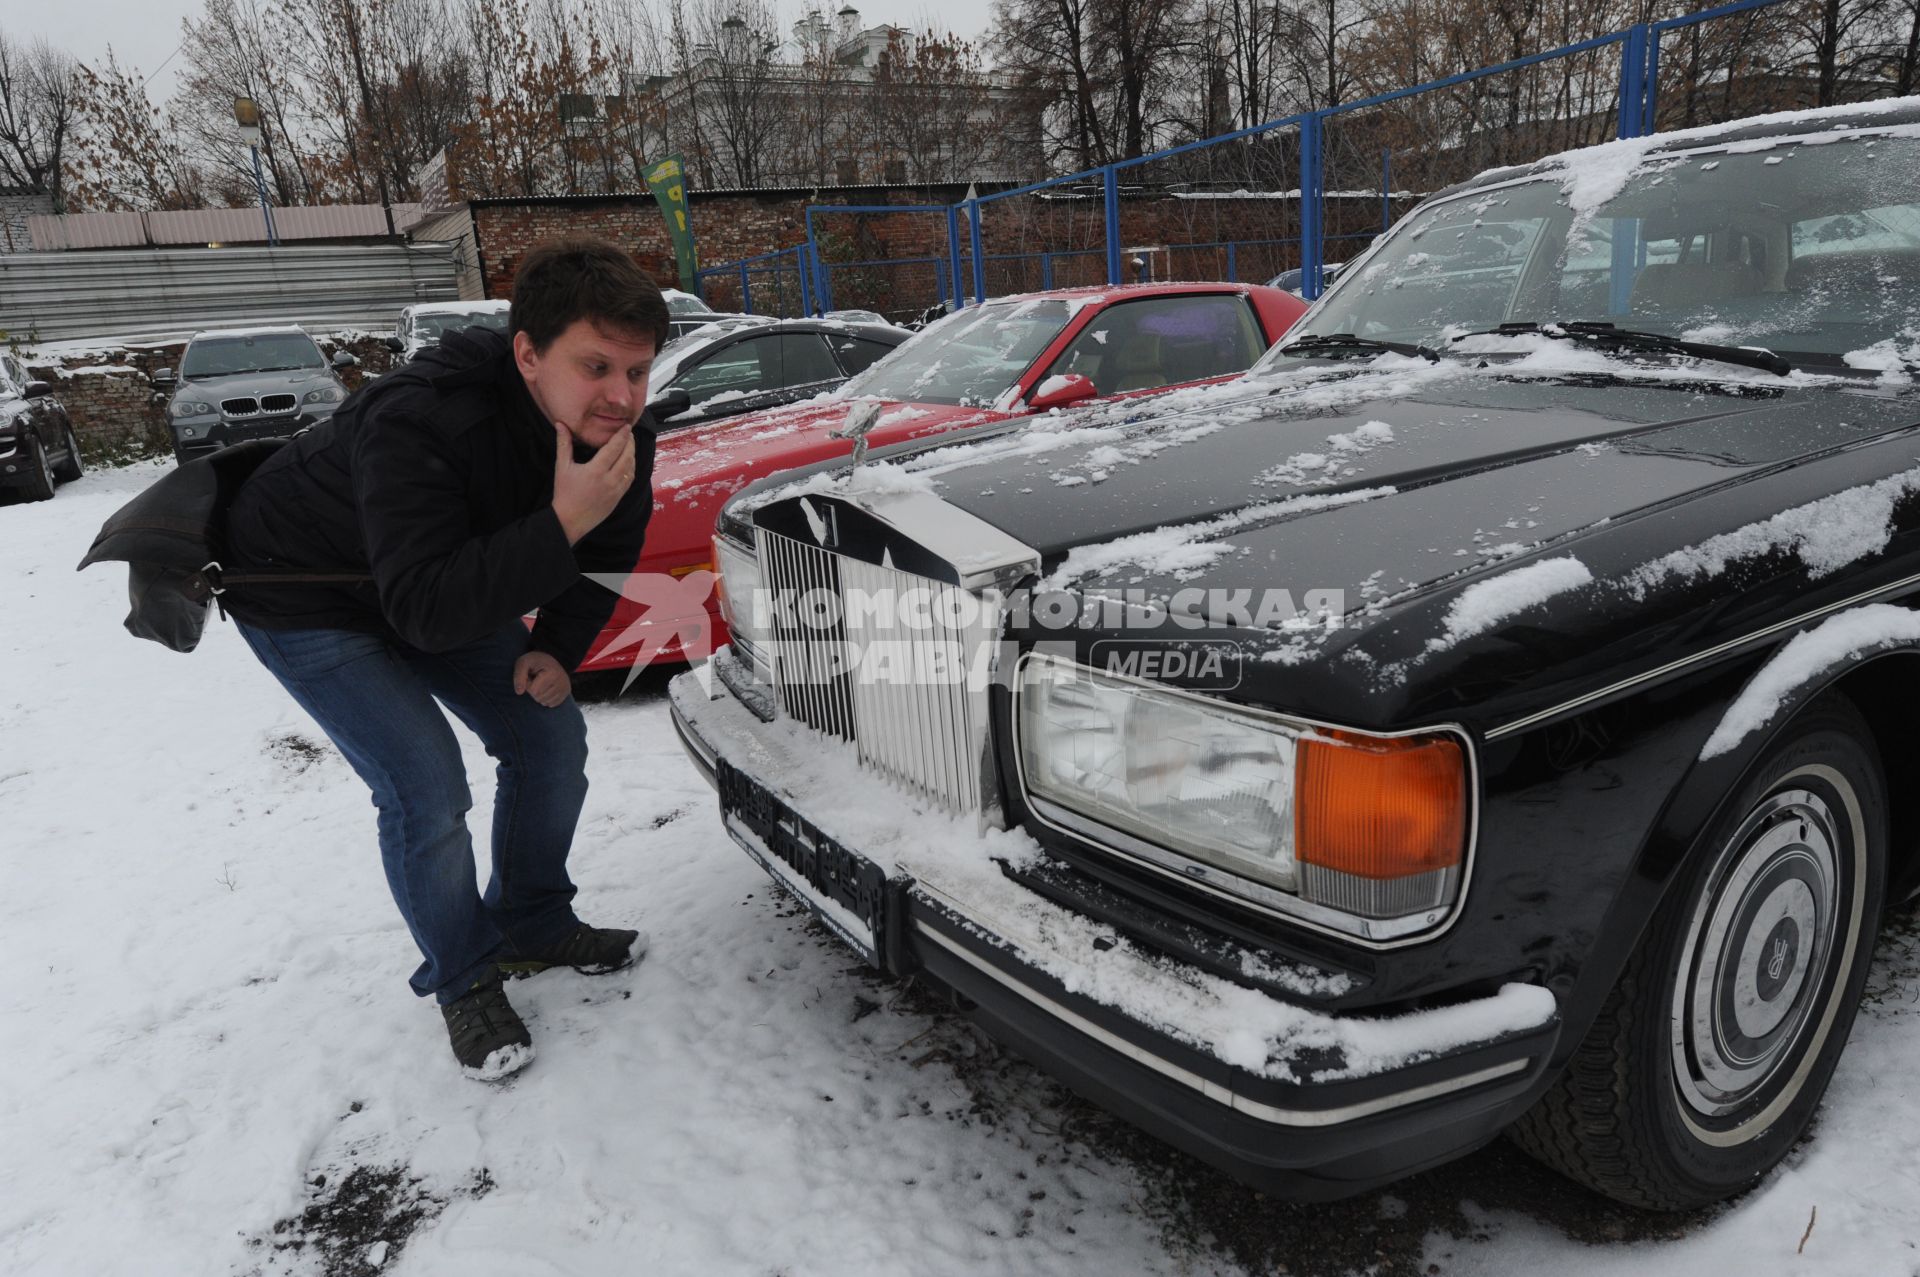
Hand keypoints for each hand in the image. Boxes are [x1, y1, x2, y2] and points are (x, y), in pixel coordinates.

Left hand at [513, 650, 571, 707]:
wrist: (551, 658)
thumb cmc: (535, 661)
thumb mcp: (523, 663)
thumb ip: (519, 676)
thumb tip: (519, 692)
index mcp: (552, 673)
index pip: (533, 690)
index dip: (527, 684)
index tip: (529, 675)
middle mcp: (561, 682)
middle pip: (538, 697)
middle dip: (532, 690)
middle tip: (535, 679)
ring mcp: (565, 688)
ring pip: (544, 702)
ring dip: (538, 695)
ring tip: (541, 683)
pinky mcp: (566, 693)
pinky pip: (551, 704)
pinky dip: (545, 698)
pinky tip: (546, 688)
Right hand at [551, 420, 636, 544]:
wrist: (569, 520)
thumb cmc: (564, 493)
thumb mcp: (562, 467)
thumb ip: (564, 444)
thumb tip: (560, 424)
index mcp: (596, 470)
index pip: (614, 448)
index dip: (622, 435)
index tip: (627, 426)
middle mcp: (609, 480)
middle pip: (627, 456)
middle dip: (630, 443)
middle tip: (629, 433)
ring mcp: (616, 490)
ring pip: (631, 468)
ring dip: (632, 455)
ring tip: (630, 445)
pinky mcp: (618, 498)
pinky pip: (630, 480)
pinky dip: (631, 468)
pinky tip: (628, 462)